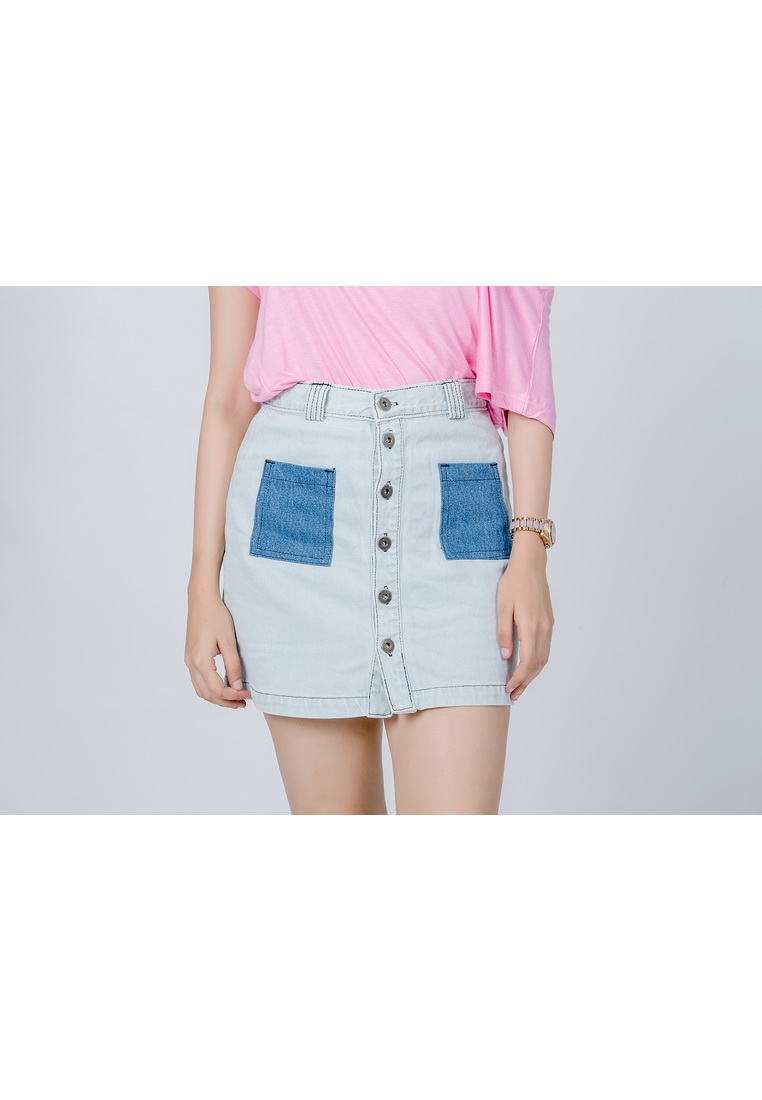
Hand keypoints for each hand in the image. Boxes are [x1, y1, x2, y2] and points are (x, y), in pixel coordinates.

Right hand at [184, 588, 252, 708]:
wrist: (201, 600)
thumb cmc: (216, 616)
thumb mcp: (229, 641)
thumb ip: (233, 665)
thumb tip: (237, 687)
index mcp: (200, 661)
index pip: (217, 690)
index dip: (233, 696)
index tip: (248, 695)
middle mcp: (191, 664)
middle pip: (207, 694)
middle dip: (226, 701)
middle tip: (244, 702)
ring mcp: (188, 661)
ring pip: (201, 690)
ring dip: (217, 697)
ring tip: (235, 698)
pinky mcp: (190, 657)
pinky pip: (198, 681)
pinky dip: (211, 688)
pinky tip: (225, 686)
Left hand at [497, 534, 553, 701]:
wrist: (530, 565)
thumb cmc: (513, 583)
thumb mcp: (502, 607)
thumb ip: (504, 633)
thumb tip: (507, 657)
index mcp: (531, 626)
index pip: (528, 662)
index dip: (519, 678)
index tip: (508, 688)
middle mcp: (544, 628)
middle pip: (538, 664)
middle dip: (525, 682)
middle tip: (512, 694)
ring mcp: (549, 625)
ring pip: (544, 658)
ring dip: (533, 674)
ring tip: (520, 686)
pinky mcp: (549, 622)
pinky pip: (546, 648)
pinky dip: (538, 662)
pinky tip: (528, 667)